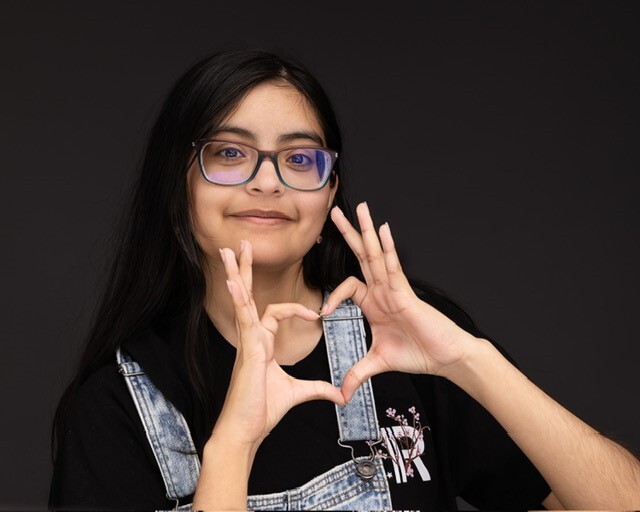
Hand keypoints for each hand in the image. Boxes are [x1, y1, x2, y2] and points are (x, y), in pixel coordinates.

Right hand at [214, 240, 344, 448]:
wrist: (245, 430)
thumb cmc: (262, 411)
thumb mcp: (298, 393)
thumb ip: (319, 389)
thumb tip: (340, 394)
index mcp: (262, 343)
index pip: (275, 313)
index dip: (297, 309)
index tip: (316, 315)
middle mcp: (251, 337)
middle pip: (248, 295)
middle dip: (244, 269)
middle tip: (241, 244)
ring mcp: (246, 341)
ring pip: (241, 299)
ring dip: (235, 273)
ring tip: (229, 250)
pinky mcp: (247, 348)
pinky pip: (243, 318)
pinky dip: (238, 299)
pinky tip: (233, 281)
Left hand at [322, 203, 477, 400]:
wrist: (444, 358)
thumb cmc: (417, 354)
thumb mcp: (377, 363)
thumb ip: (357, 373)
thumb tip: (341, 395)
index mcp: (374, 303)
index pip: (347, 287)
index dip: (332, 297)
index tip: (322, 315)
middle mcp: (382, 291)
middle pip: (362, 257)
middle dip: (348, 234)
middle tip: (334, 212)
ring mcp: (394, 289)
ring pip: (376, 255)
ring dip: (367, 231)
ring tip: (360, 208)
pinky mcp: (406, 293)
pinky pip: (393, 267)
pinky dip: (388, 247)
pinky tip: (383, 229)